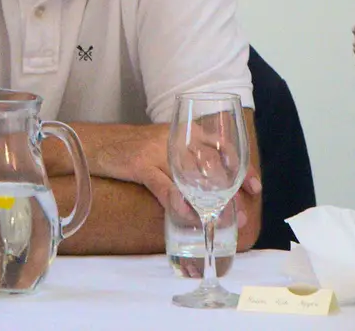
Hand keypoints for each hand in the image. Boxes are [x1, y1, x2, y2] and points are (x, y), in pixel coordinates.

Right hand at [97, 126, 262, 228]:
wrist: (99, 143)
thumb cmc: (136, 149)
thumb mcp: (168, 146)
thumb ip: (189, 160)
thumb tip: (216, 187)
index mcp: (186, 132)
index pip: (222, 147)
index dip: (241, 168)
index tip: (255, 189)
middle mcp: (176, 138)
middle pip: (211, 165)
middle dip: (229, 193)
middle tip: (240, 217)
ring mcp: (158, 151)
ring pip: (191, 177)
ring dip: (209, 203)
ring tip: (222, 222)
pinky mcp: (140, 164)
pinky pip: (163, 186)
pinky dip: (178, 202)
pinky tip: (189, 216)